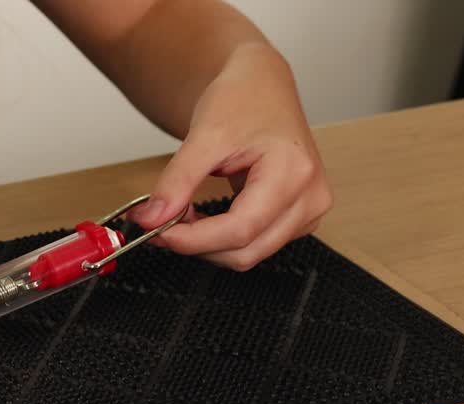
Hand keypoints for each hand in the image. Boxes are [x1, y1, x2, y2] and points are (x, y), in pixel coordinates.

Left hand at [131, 45, 331, 270]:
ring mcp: (308, 211)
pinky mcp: (297, 219)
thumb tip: (152, 219)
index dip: (195, 239)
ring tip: (182, 215)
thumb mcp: (203, 137)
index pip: (241, 229)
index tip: (158, 232)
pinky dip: (222, 240)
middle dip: (198, 244)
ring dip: (208, 245)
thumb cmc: (243, 101)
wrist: (260, 88)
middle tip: (161, 225)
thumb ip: (177, 181)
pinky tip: (205, 219)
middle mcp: (310, 198)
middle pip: (246, 251)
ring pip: (249, 254)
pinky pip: (255, 245)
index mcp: (295, 173)